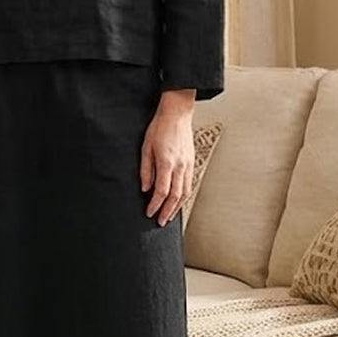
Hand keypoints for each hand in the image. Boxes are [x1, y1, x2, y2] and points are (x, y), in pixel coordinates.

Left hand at [140, 90, 195, 225]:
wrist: (177, 114)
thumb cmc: (159, 127)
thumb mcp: (146, 147)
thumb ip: (146, 169)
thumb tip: (145, 188)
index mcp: (167, 162)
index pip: (162, 191)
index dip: (155, 205)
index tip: (149, 213)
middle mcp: (180, 166)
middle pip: (175, 196)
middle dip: (167, 212)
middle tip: (160, 222)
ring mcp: (188, 164)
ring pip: (185, 192)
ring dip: (177, 207)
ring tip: (169, 217)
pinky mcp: (192, 162)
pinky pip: (189, 184)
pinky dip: (184, 196)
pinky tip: (178, 202)